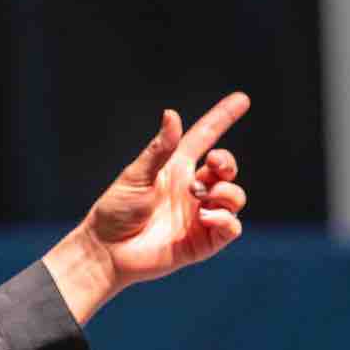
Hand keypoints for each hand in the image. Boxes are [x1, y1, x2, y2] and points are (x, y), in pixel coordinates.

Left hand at [84, 93, 250, 289]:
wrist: (108, 250)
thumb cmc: (116, 210)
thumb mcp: (136, 176)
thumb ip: (159, 149)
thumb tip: (171, 114)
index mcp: (175, 168)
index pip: (205, 137)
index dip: (223, 118)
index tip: (242, 99)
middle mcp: (192, 189)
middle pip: (226, 168)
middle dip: (227, 162)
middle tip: (213, 165)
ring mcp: (200, 215)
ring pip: (234, 196)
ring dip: (225, 192)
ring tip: (199, 197)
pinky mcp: (203, 241)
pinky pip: (232, 227)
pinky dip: (225, 219)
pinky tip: (204, 216)